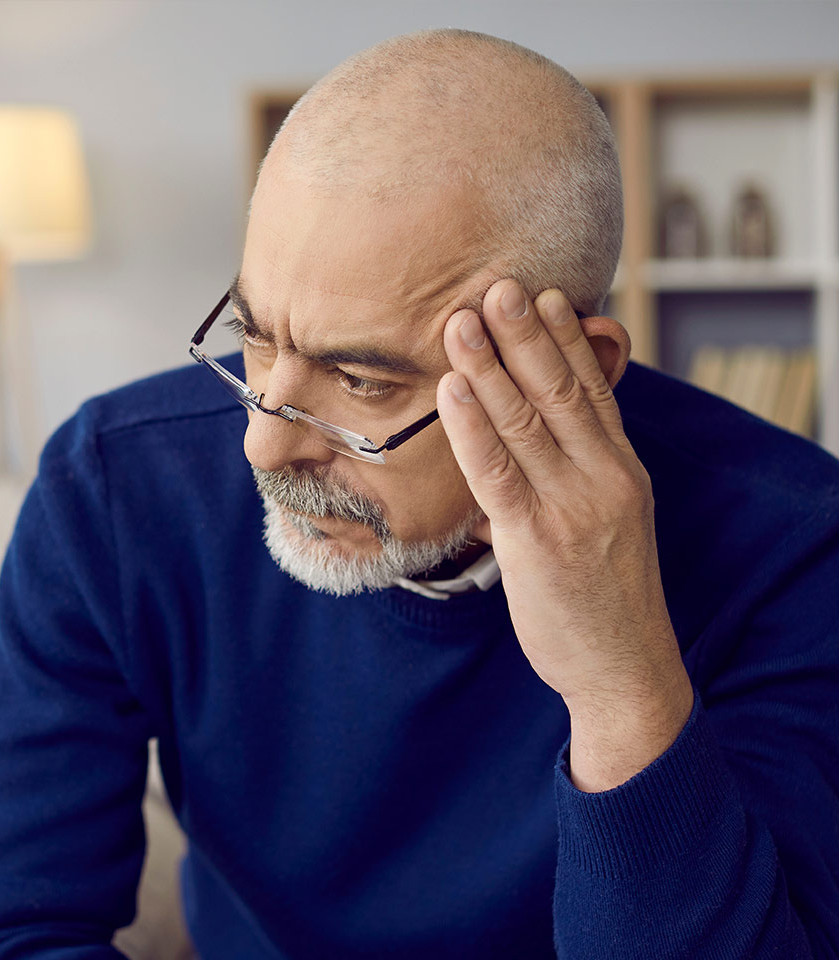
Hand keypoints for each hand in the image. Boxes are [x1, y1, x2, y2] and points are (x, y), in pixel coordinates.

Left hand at [436, 278, 692, 790]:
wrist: (626, 670)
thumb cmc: (604, 596)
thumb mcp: (607, 522)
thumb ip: (575, 473)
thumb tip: (529, 435)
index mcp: (622, 470)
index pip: (595, 389)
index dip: (565, 339)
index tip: (542, 295)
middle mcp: (604, 478)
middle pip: (561, 390)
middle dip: (525, 334)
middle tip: (496, 284)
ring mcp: (573, 507)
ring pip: (527, 421)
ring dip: (489, 365)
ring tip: (461, 320)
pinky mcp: (537, 541)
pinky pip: (498, 471)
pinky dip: (473, 426)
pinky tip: (452, 389)